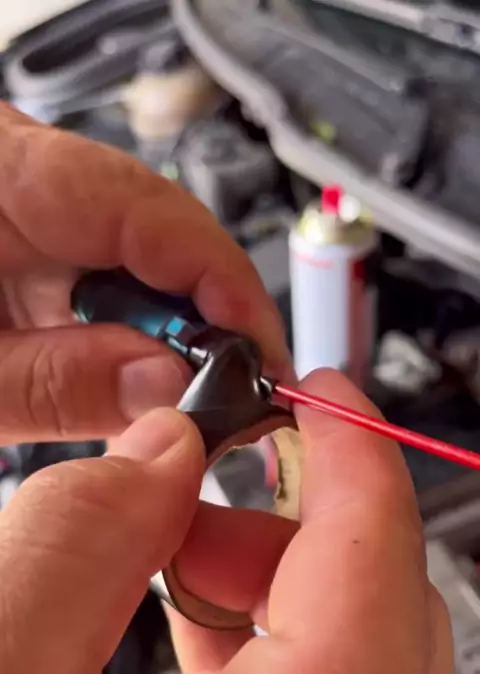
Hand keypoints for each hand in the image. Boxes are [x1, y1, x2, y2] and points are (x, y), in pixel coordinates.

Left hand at [0, 102, 289, 442]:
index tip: (263, 357)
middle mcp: (32, 172)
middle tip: (232, 397)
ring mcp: (39, 200)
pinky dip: (137, 326)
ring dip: (174, 330)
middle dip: (209, 321)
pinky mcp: (41, 229)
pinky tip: (141, 367)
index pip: (156, 211)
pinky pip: (116, 268)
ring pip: (148, 256)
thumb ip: (60, 385)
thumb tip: (168, 387)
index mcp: (7, 173)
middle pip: (165, 234)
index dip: (227, 287)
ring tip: (185, 393)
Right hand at [0, 370, 453, 673]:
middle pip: (387, 617)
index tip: (321, 397)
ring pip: (368, 664)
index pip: (377, 579)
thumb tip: (166, 451)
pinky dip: (276, 648)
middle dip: (299, 522)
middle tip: (204, 481)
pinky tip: (196, 630)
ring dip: (279, 585)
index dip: (356, 461)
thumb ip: (80, 540)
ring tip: (174, 562)